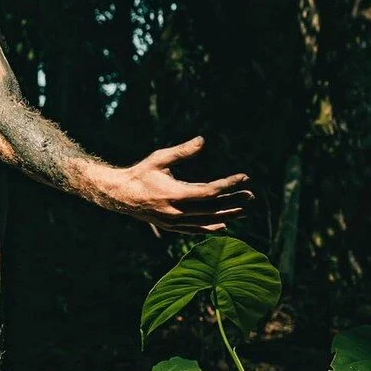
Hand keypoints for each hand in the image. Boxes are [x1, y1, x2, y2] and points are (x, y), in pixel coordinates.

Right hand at [102, 136, 251, 231]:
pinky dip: (209, 228)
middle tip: (251, 196)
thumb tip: (202, 140)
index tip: (243, 177)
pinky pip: (194, 229)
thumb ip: (182, 151)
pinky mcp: (170, 226)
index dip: (229, 185)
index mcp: (175, 194)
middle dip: (233, 202)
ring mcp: (173, 221)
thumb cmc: (140, 173)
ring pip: (206, 221)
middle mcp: (176, 211)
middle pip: (212, 209)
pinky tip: (223, 225)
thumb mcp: (160, 158)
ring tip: (243, 210)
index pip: (210, 191)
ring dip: (226, 215)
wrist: (120, 195)